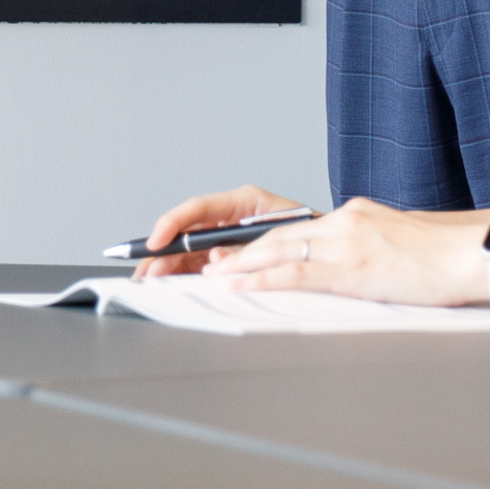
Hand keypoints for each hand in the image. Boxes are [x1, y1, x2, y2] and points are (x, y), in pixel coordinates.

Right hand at [127, 182, 313, 279]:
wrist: (342, 252)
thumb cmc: (317, 233)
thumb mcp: (282, 233)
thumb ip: (247, 246)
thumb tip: (215, 258)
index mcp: (244, 203)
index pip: (199, 208)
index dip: (173, 223)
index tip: (158, 240)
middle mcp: (232, 220)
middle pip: (188, 233)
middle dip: (164, 252)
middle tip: (147, 270)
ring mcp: (229, 241)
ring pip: (190, 252)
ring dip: (169, 267)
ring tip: (151, 281)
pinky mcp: (232, 261)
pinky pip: (202, 267)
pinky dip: (185, 277)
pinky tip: (170, 285)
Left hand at [205, 199, 481, 306]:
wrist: (475, 254)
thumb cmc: (448, 258)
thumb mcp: (399, 247)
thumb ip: (370, 252)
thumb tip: (356, 271)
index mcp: (356, 215)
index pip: (298, 228)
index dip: (263, 243)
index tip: (238, 253)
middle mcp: (345, 221)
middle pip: (279, 234)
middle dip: (242, 251)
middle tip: (211, 264)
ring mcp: (347, 242)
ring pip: (279, 250)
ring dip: (242, 265)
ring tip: (213, 275)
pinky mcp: (352, 267)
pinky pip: (296, 272)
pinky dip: (261, 278)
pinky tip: (240, 284)